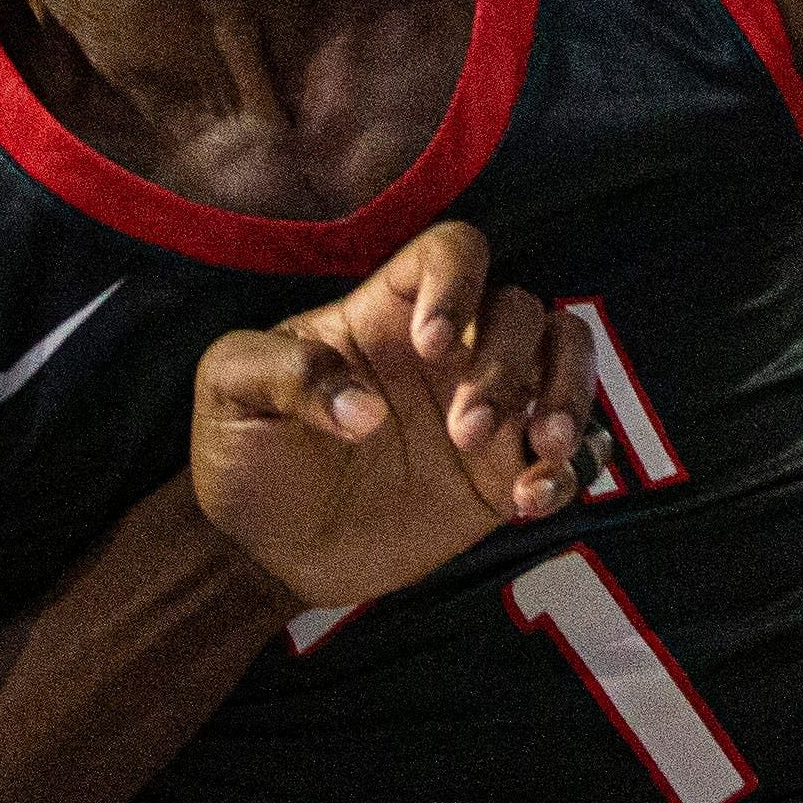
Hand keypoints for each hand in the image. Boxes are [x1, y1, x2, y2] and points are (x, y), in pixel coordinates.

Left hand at [190, 220, 600, 613]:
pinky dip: (571, 468)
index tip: (432, 345)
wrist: (265, 550)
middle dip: (508, 365)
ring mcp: (488, 407)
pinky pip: (572, 450)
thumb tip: (363, 410)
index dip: (458, 282)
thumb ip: (284, 374)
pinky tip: (531, 500)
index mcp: (390, 309)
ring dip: (569, 394)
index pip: (453, 251)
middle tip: (464, 431)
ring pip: (568, 357)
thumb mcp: (231, 392)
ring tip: (546, 448)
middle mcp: (453, 347)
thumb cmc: (247, 450)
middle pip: (523, 309)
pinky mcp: (505, 472)